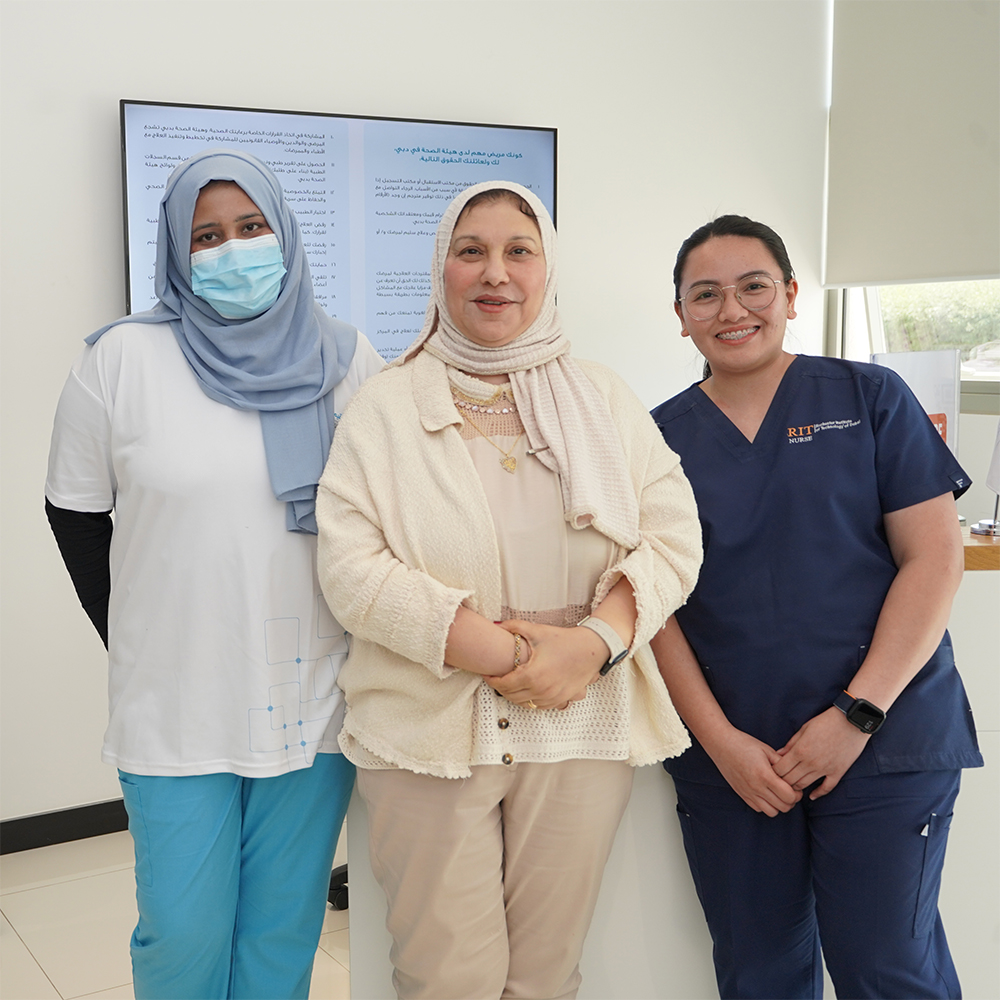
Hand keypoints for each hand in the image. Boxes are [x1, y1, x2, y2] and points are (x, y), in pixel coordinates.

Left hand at [484, 619, 605, 709]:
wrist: (591, 649)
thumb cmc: (564, 640)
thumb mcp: (537, 631)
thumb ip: (514, 627)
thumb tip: (497, 625)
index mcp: (532, 675)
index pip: (503, 685)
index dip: (492, 681)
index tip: (488, 675)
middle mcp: (541, 691)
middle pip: (511, 696)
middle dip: (501, 688)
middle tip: (497, 679)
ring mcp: (552, 698)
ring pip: (525, 704)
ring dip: (515, 696)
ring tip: (510, 684)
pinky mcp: (561, 700)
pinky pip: (539, 706)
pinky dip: (530, 700)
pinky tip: (527, 690)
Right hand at [701, 726, 801, 816]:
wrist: (721, 744)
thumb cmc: (744, 744)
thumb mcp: (767, 750)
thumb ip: (782, 764)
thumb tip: (795, 775)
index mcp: (765, 775)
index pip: (789, 796)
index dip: (797, 793)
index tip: (796, 785)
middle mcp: (756, 787)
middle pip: (783, 807)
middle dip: (791, 800)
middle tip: (790, 790)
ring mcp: (748, 793)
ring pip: (772, 812)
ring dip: (779, 805)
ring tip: (778, 793)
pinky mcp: (741, 795)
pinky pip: (759, 809)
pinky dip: (766, 805)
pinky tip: (766, 793)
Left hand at [773, 707, 869, 798]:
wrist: (851, 721)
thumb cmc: (825, 722)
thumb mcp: (803, 729)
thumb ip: (790, 744)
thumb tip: (778, 754)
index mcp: (800, 750)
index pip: (780, 769)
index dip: (773, 772)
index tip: (772, 771)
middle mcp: (811, 762)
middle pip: (790, 780)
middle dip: (782, 781)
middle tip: (779, 781)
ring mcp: (825, 769)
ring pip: (804, 785)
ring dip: (796, 787)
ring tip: (791, 786)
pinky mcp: (838, 772)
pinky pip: (826, 788)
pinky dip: (818, 794)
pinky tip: (811, 796)